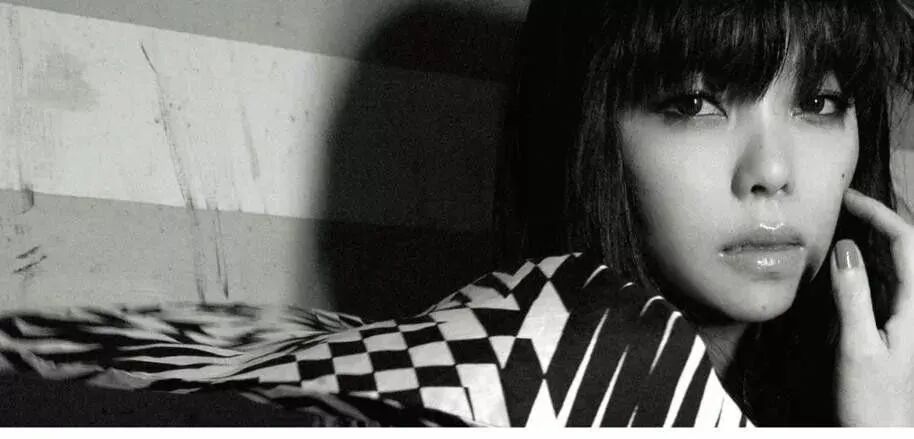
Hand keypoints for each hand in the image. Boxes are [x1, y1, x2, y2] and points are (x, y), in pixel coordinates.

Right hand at [831, 188, 913, 425]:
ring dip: (875, 237)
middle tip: (845, 203)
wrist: (880, 438)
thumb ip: (854, 297)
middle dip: (880, 217)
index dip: (879, 213)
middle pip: (906, 247)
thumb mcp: (858, 347)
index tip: (847, 199)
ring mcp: (905, 317)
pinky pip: (885, 282)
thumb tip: (847, 249)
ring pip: (896, 263)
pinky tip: (847, 263)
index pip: (906, 242)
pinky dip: (868, 261)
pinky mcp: (892, 328)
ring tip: (845, 221)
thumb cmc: (873, 402)